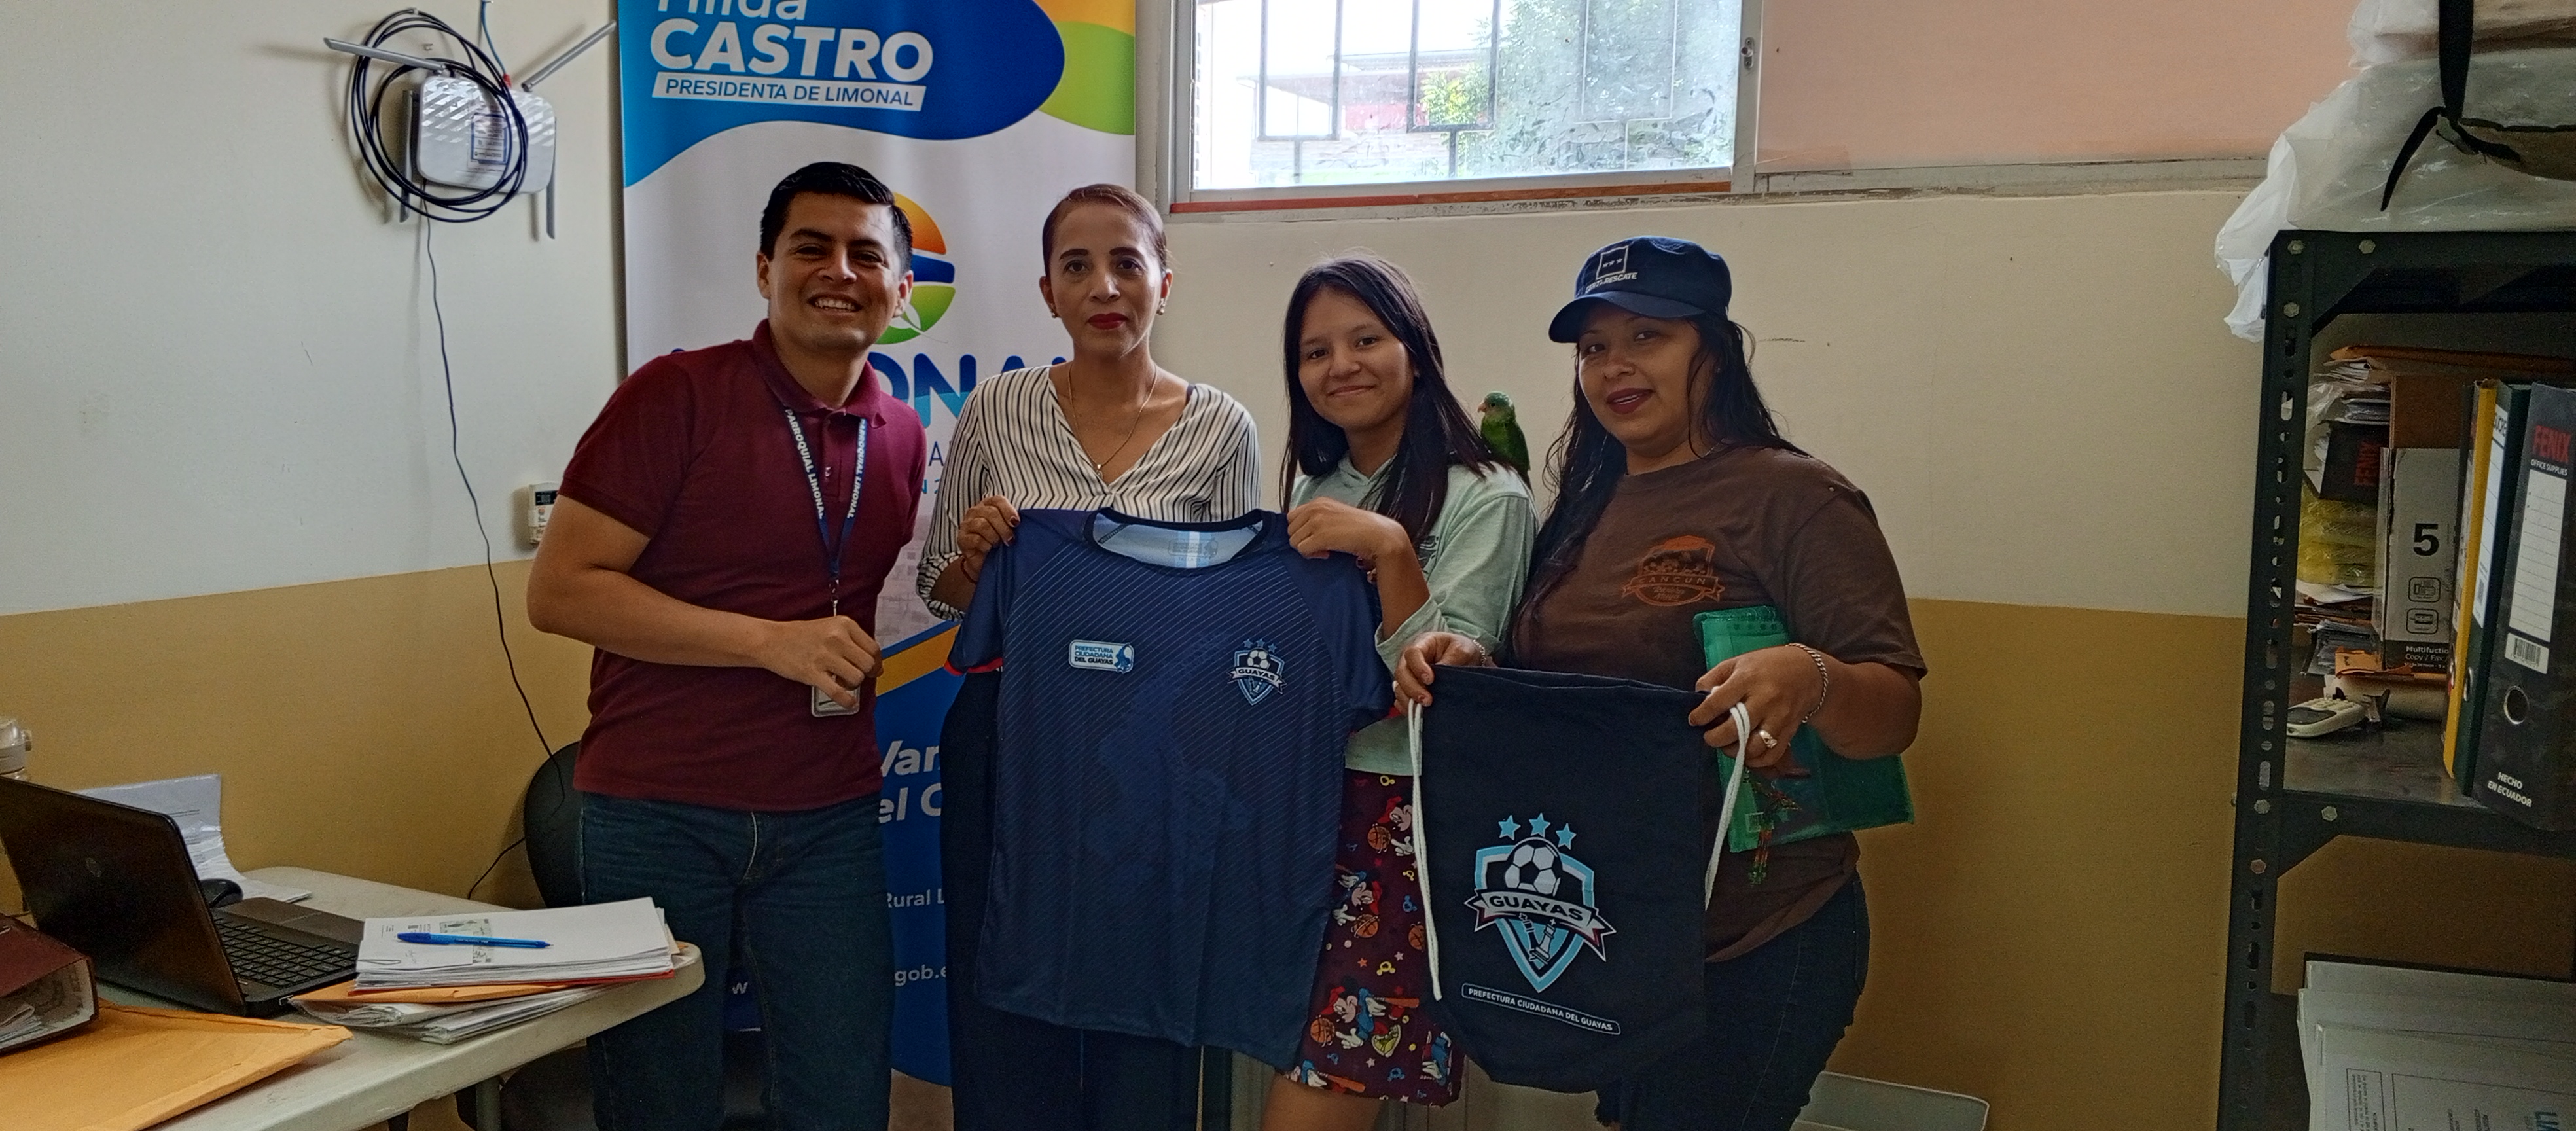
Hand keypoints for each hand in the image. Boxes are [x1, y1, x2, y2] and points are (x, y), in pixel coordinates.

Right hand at [757, 616, 882, 708]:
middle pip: (868, 664)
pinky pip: (838, 692)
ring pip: (856, 678)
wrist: (770, 640)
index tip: (873, 669)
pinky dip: (847, 701)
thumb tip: (876, 666)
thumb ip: (853, 643)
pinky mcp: (812, 673)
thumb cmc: (800, 635)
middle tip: (856, 676)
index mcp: (844, 624)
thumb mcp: (831, 628)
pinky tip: (848, 702)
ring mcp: (824, 655)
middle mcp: (836, 638)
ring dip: (852, 685)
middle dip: (865, 674)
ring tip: (841, 681)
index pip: (873, 648)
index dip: (876, 662)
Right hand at [955, 494, 1019, 581]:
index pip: (998, 501)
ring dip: (995, 537)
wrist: (984, 563)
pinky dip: (986, 545)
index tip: (1017, 524)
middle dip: (1003, 528)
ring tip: (999, 545)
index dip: (1008, 511)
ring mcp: (967, 524)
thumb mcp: (1009, 530)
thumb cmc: (999, 543)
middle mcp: (975, 512)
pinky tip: (989, 549)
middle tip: (1010, 540)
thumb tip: (1032, 521)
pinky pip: (975, 539)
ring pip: (982, 525)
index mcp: (988, 505)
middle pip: (991, 513)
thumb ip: (1014, 522)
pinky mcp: (962, 539)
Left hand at [1286, 498, 1409, 567]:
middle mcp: (1315, 508)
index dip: (1302, 530)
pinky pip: (1302, 550)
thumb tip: (1302, 534)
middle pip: (1290, 529)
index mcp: (1319, 502)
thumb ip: (1319, 519)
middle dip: (1302, 540)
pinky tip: (1327, 554)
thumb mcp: (1337, 516)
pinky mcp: (1320, 535)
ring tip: (1325, 549)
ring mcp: (1317, 521)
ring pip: (1294, 541)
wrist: (1379, 535)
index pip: (1292, 517)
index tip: (1317, 537)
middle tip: (1320, 545)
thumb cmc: (1361, 529)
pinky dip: (1312, 555)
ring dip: (1307, 549)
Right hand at [1395, 631, 1492, 704]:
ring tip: (1424, 709)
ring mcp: (1408, 675)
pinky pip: (1401, 699)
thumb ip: (1453, 659)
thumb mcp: (1462, 649)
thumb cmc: (1460, 650)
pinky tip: (1417, 713)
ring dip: (1409, 700)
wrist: (1463, 659)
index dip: (1418, 667)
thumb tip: (1442, 673)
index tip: (1430, 679)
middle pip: (1401, 672)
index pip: (1412, 653)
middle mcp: (1410, 659)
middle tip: (1427, 700)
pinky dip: (1406, 707)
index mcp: (1422, 644)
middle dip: (1412, 688)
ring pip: (1398, 687)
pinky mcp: (1409, 689)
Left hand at [1687, 645, 1825, 770]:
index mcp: (1748, 679)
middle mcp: (1764, 700)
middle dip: (1715, 738)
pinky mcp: (1790, 731)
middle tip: (1709, 737)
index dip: (1701, 715)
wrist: (1809, 673)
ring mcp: (1779, 718)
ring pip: (1753, 747)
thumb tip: (1698, 695)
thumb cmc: (1767, 665)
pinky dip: (1756, 761)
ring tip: (1728, 745)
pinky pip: (1772, 755)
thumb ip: (1714, 676)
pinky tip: (1746, 754)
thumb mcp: (1738, 661)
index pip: (1718, 702)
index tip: (1694, 720)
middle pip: (1735, 729)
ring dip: (1735, 752)